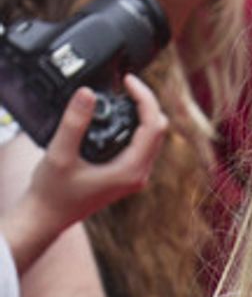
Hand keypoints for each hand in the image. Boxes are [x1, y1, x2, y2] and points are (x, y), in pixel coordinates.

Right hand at [31, 75, 168, 222]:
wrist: (48, 216)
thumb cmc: (53, 191)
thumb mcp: (60, 154)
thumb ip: (74, 123)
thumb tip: (88, 93)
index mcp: (130, 170)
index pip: (153, 126)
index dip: (145, 97)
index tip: (127, 81)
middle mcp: (138, 175)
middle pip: (159, 129)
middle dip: (145, 102)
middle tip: (124, 85)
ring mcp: (134, 176)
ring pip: (152, 137)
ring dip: (141, 113)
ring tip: (121, 95)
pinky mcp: (126, 175)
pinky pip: (141, 145)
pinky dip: (134, 126)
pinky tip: (117, 115)